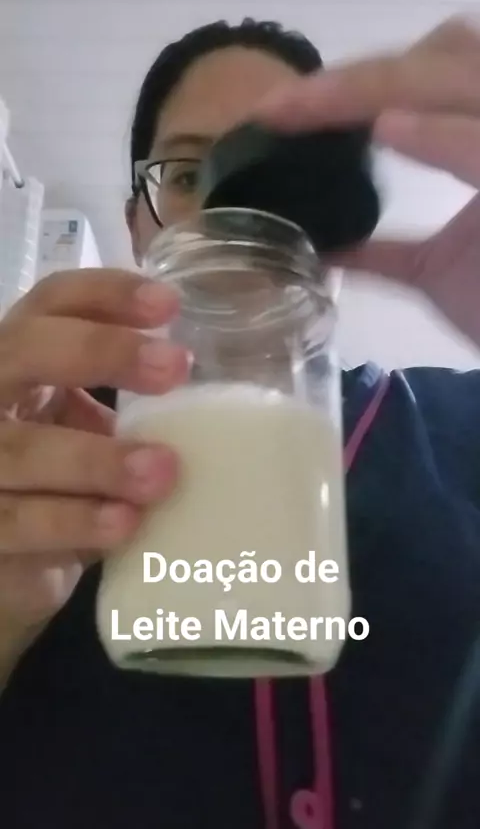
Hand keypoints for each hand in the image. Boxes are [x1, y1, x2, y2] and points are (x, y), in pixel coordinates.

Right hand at [0, 269, 188, 686]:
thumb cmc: (58, 484)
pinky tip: (125, 523)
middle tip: (175, 367)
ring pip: (23, 449)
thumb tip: (210, 405)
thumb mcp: (85, 434)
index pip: (51, 304)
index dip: (104, 293)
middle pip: (24, 350)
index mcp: (19, 364)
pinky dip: (75, 522)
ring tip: (163, 472)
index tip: (170, 304)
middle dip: (99, 351)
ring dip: (97, 459)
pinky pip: (20, 523)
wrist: (11, 560)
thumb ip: (128, 411)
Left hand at [255, 16, 479, 347]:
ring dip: (379, 86)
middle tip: (280, 109)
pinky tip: (387, 130)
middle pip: (443, 58)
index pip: (429, 79)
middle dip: (358, 77)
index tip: (281, 114)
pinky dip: (442, 136)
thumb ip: (381, 252)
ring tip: (308, 107)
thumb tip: (322, 250)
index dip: (358, 84)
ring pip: (460, 76)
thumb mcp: (433, 273)